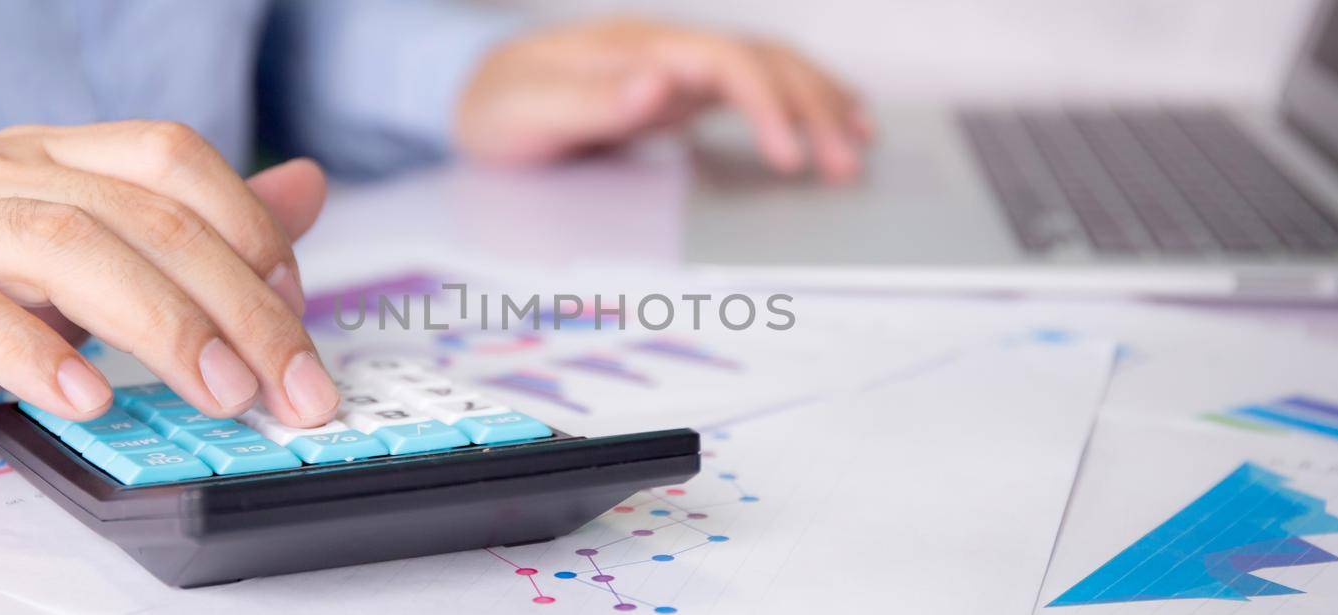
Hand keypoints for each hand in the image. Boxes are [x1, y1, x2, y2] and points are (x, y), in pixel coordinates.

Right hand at [0, 121, 337, 454]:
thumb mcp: (68, 262)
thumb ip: (187, 232)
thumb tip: (305, 191)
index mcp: (46, 158)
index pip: (172, 158)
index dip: (251, 227)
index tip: (298, 312)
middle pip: (141, 215)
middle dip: (238, 303)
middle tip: (291, 385)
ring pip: (64, 249)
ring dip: (160, 324)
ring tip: (217, 391)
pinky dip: (32, 353)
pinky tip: (87, 398)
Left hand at [456, 17, 871, 183]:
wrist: (476, 92)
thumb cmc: (499, 103)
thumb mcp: (530, 108)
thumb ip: (594, 99)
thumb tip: (659, 84)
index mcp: (639, 49)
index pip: (726, 63)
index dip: (767, 106)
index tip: (791, 156)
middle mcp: (667, 51)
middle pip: (763, 62)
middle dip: (813, 108)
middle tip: (847, 163)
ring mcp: (678, 70)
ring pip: (769, 70)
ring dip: (818, 102)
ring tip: (862, 141)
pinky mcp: (681, 93)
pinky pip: (754, 90)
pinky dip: (798, 105)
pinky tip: (829, 122)